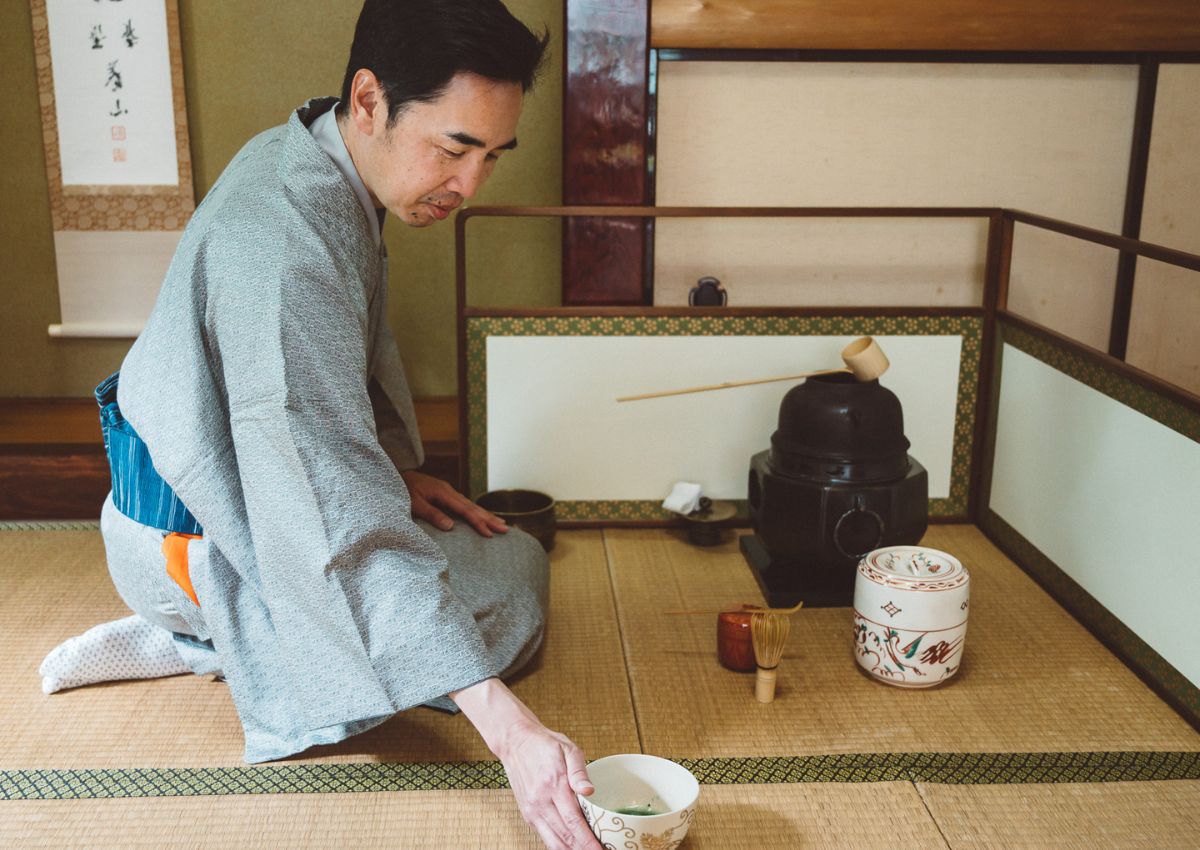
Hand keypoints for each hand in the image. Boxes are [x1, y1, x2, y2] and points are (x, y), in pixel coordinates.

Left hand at [400, 469, 507, 536]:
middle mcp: (449, 491)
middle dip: (490, 518)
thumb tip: (451, 526)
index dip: (478, 522)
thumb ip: (432, 514)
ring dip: (486, 515)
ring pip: (471, 505)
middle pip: (473, 506)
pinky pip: (465, 504)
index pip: (465, 510)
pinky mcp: (446, 494)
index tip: (489, 533)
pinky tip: (482, 516)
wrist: (396, 475)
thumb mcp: (414, 504)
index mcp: (443, 492)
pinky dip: (476, 511)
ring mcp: (448, 491)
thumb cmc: (403, 490)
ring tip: (501, 523)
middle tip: (506, 529)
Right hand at [452, 678, 600, 849]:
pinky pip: (545, 837)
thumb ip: (579, 771)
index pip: (574, 822)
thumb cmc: (545, 745)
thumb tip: (590, 791)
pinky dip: (559, 845)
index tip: (601, 849)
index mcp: (554, 785)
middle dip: (583, 849)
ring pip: (553, 842)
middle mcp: (541, 802)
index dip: (588, 840)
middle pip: (565, 837)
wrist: (516, 743)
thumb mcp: (567, 749)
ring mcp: (532, 810)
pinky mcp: (527, 814)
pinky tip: (572, 845)